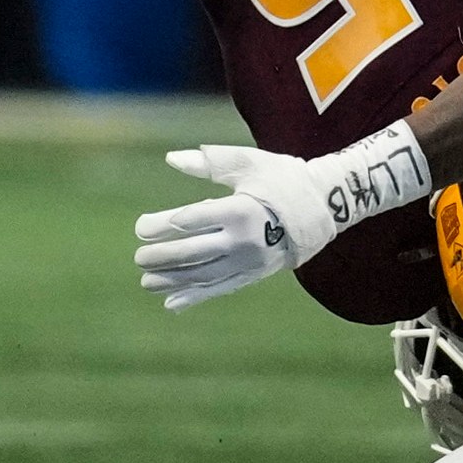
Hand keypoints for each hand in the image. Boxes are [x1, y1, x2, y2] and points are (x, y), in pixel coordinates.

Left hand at [133, 145, 337, 310]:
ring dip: (172, 281)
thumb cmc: (282, 179)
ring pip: (204, 276)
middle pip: (194, 252)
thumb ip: (210, 163)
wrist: (323, 207)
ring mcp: (250, 262)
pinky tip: (172, 303)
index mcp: (240, 209)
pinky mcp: (255, 274)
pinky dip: (195, 297)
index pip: (192, 220)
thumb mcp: (249, 163)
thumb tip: (172, 158)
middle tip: (139, 257)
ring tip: (146, 282)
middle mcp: (244, 240)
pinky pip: (220, 289)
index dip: (162, 225)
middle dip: (162, 257)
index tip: (142, 228)